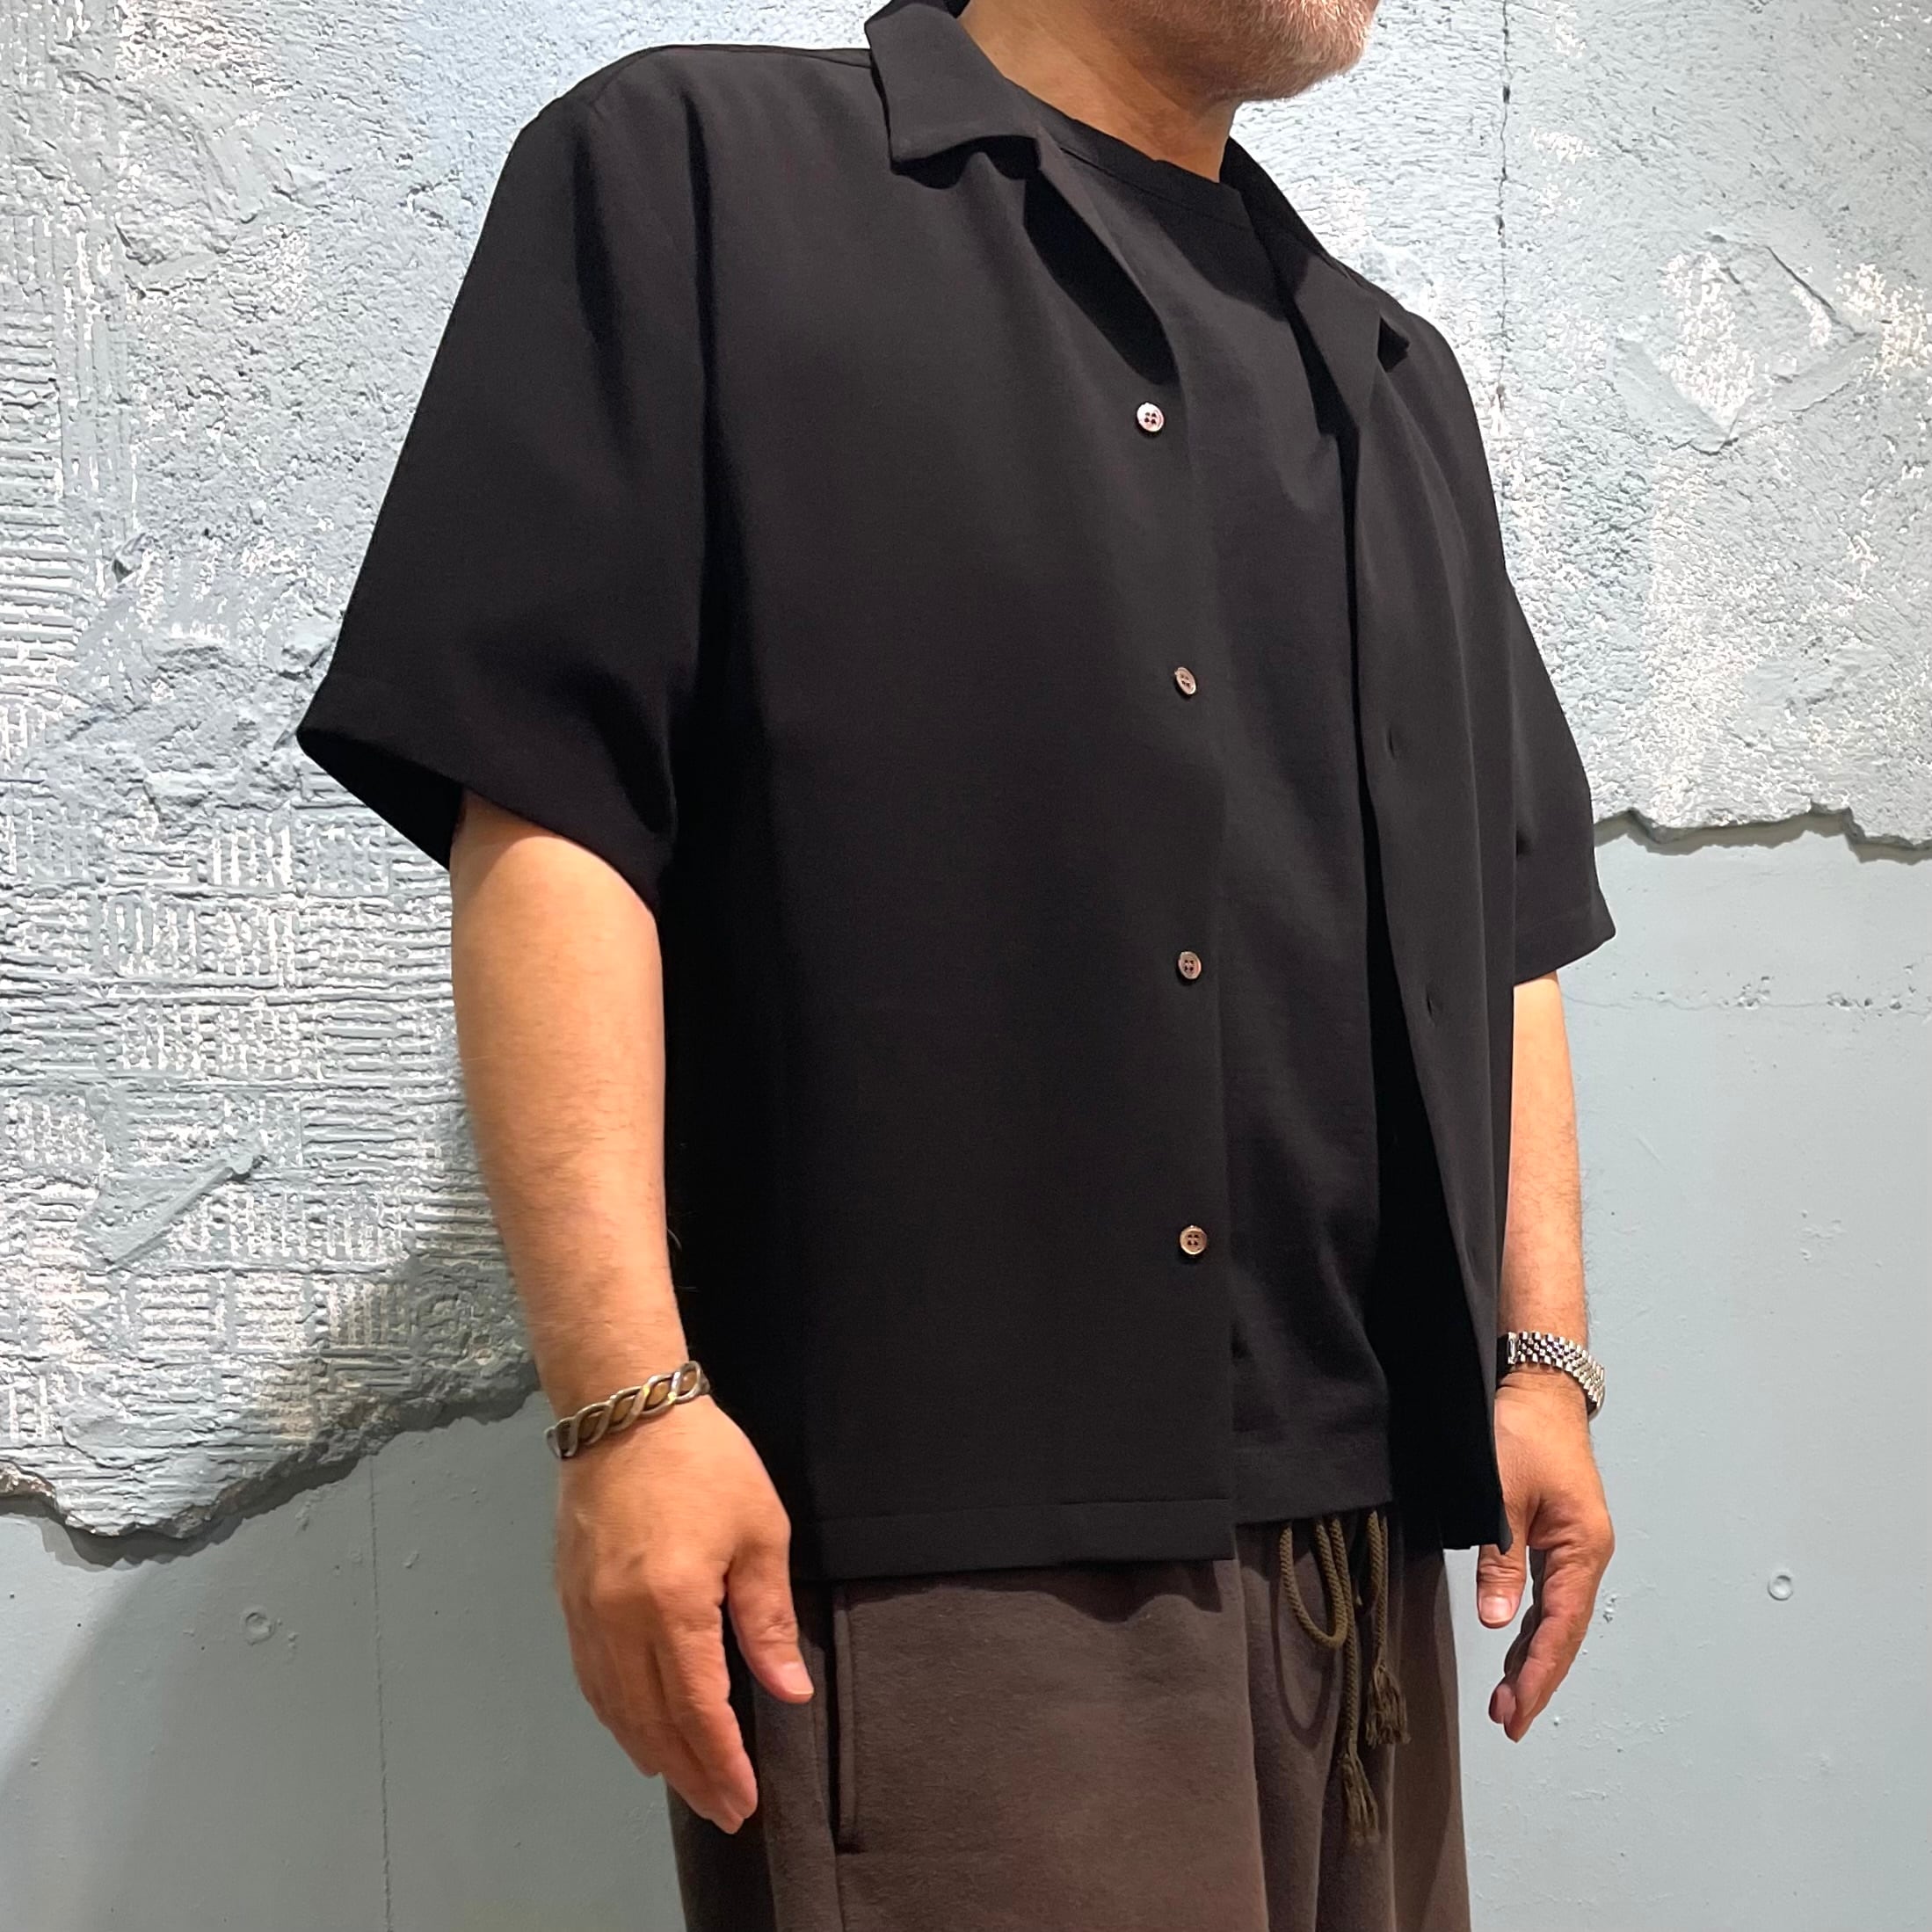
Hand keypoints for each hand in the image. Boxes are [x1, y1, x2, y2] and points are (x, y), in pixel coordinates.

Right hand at [553, 1392, 812, 1829]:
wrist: (624, 1410)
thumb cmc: (704, 1461)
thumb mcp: (759, 1531)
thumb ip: (767, 1617)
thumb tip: (787, 1689)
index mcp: (673, 1603)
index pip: (698, 1709)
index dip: (722, 1761)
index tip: (745, 1799)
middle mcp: (619, 1620)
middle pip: (652, 1722)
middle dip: (690, 1773)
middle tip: (722, 1808)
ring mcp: (586, 1612)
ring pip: (615, 1708)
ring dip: (650, 1752)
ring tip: (685, 1781)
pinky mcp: (569, 1599)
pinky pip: (591, 1679)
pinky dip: (616, 1716)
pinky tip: (636, 1730)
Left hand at [1475, 1369, 1613, 1740]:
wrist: (1539, 1388)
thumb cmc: (1523, 1431)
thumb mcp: (1502, 1494)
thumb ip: (1502, 1558)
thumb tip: (1498, 1621)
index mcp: (1582, 1548)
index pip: (1559, 1626)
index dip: (1537, 1673)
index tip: (1515, 1710)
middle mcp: (1586, 1554)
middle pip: (1564, 1631)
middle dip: (1537, 1677)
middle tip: (1508, 1718)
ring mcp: (1575, 1547)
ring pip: (1558, 1617)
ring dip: (1535, 1657)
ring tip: (1510, 1698)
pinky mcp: (1560, 1537)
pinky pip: (1551, 1596)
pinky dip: (1535, 1627)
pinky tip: (1518, 1647)